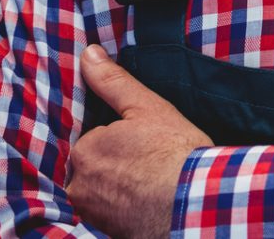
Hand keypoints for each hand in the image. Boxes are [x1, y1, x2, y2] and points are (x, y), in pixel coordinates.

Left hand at [69, 45, 211, 238]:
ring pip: (98, 194)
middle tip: (141, 165)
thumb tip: (89, 53)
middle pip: (89, 170)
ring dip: (114, 190)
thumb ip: (113, 81)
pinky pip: (108, 216)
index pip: (90, 141)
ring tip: (143, 185)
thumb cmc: (175, 153)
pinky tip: (142, 205)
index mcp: (85, 150)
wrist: (195, 204)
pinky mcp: (106, 233)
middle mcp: (78, 185)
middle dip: (110, 167)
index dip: (112, 141)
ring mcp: (92, 213)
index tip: (134, 146)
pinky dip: (121, 210)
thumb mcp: (148, 107)